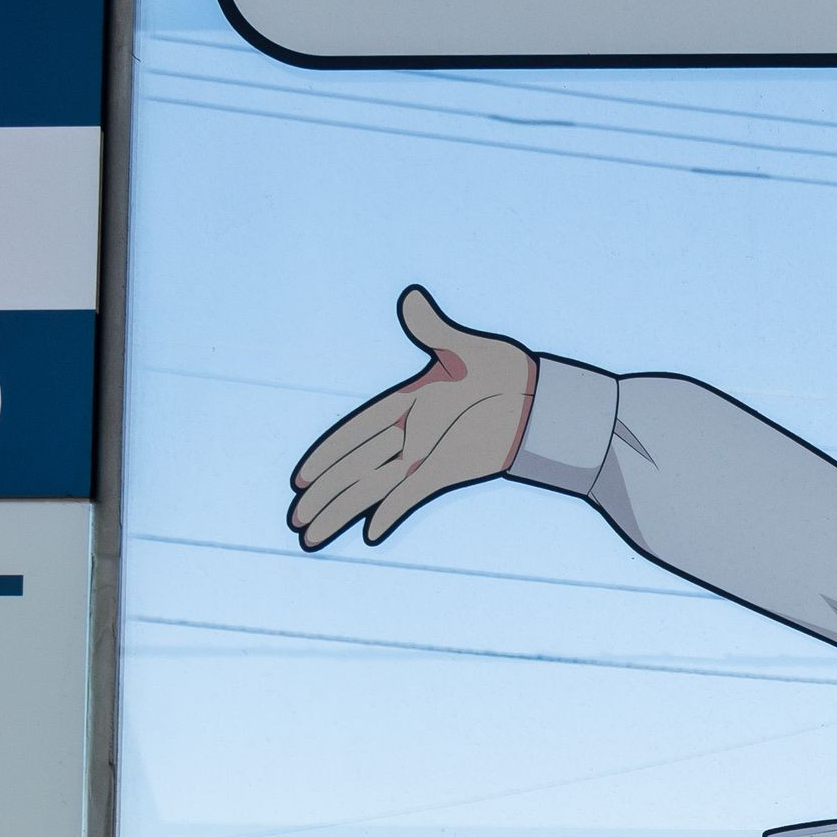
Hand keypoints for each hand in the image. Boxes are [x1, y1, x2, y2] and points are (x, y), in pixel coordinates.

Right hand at [289, 288, 535, 549]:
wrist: (543, 403)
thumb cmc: (506, 373)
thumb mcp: (468, 350)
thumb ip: (433, 330)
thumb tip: (411, 298)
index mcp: (406, 402)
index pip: (355, 431)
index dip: (327, 453)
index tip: (299, 477)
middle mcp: (409, 434)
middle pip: (354, 469)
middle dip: (323, 495)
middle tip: (294, 521)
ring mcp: (426, 458)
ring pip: (373, 488)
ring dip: (343, 511)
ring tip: (312, 537)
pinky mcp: (447, 472)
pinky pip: (410, 497)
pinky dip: (390, 514)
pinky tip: (368, 535)